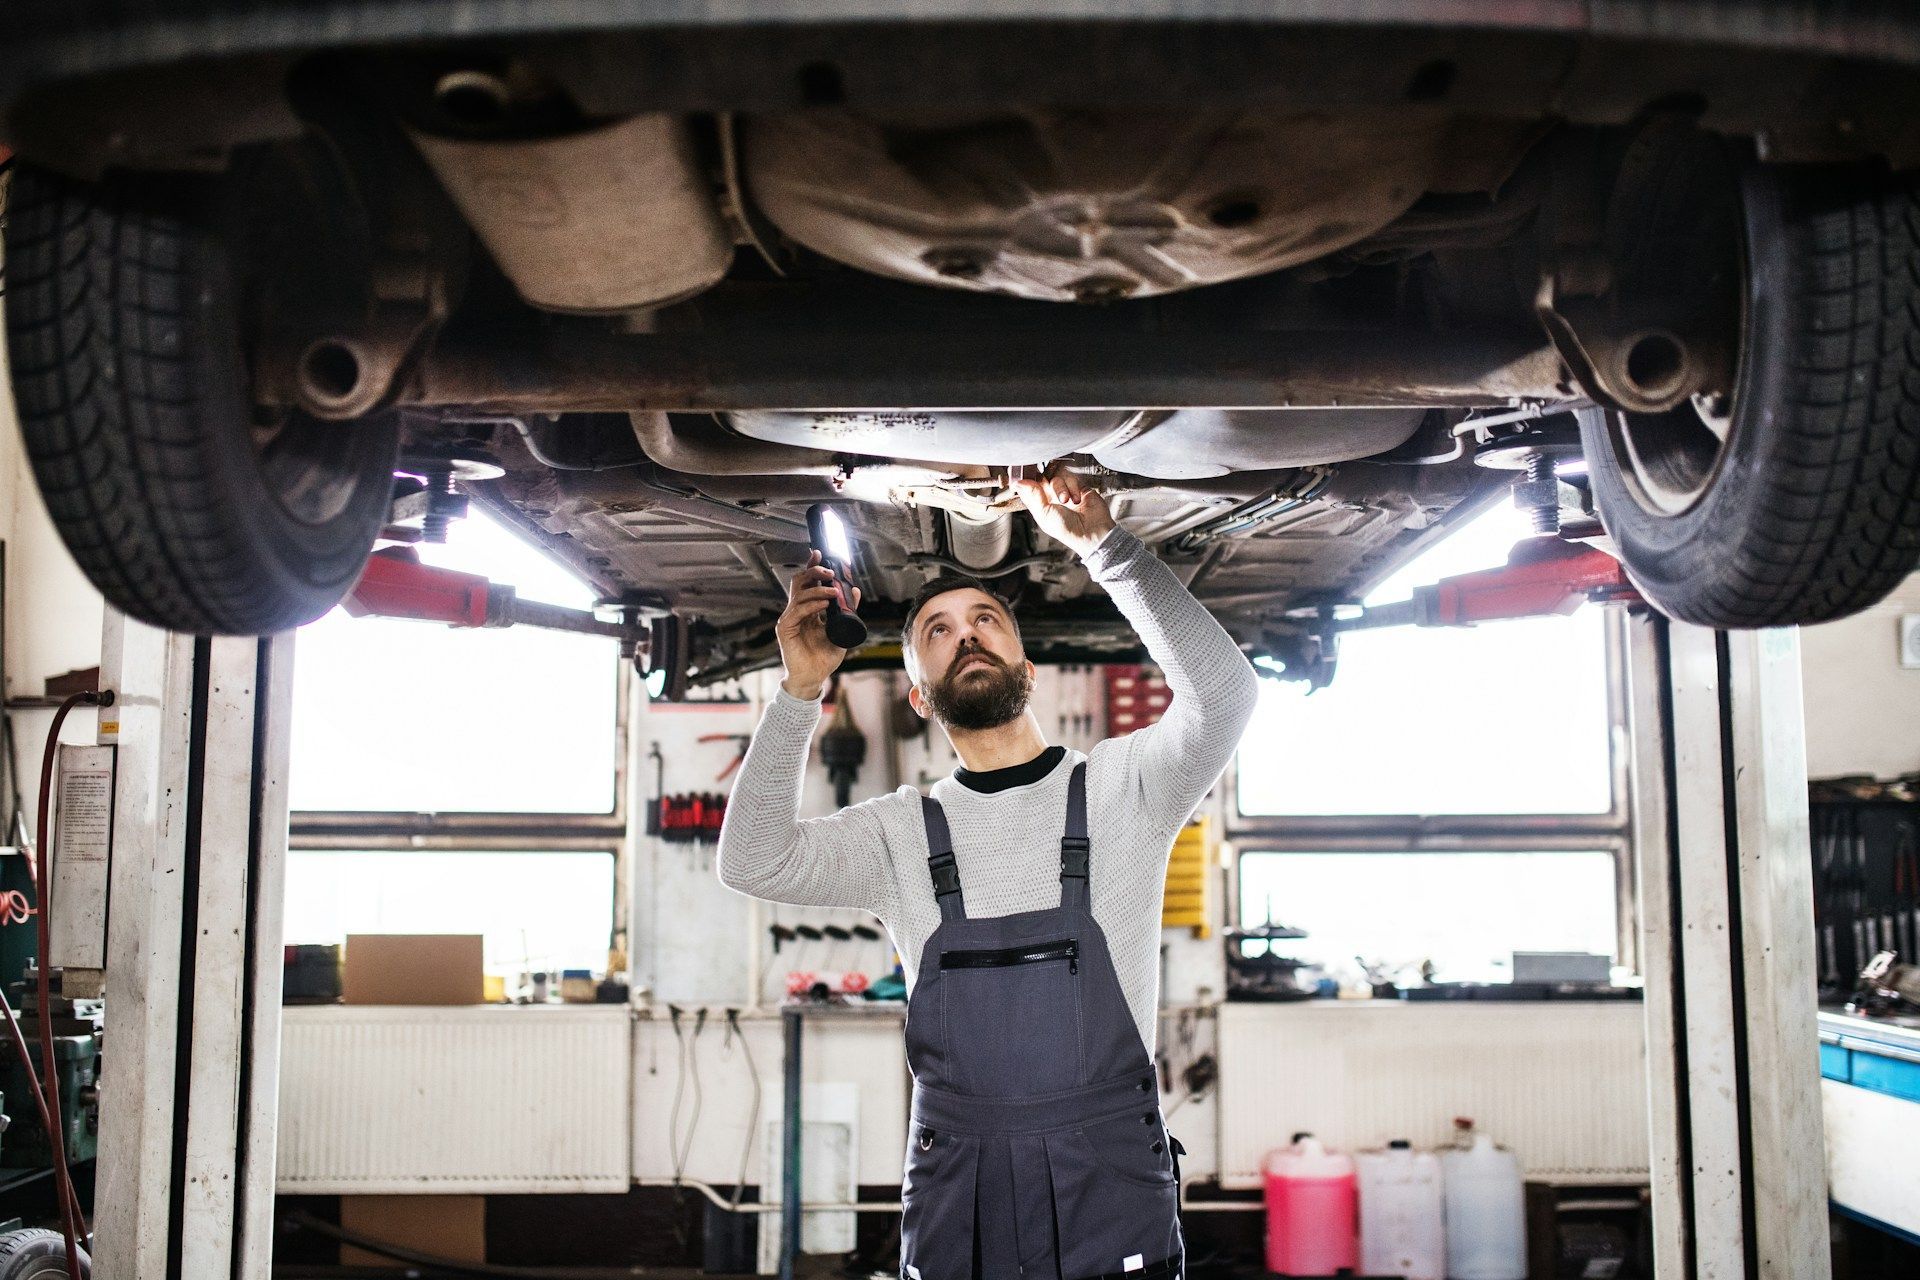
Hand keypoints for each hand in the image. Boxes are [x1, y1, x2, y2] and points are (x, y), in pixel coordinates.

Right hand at [776, 551, 862, 698]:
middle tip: (830, 571)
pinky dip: (811, 606)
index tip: (820, 553)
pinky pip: (797, 611)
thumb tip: (856, 591)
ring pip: (800, 594)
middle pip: (800, 582)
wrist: (814, 678)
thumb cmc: (824, 657)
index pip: (808, 582)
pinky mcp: (785, 629)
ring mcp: (790, 619)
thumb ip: (848, 611)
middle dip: (814, 572)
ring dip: (818, 590)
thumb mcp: (841, 630)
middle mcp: (797, 611)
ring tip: (834, 592)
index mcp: (808, 609)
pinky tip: (825, 605)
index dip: (812, 566)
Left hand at [1013, 465, 1115, 557]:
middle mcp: (1051, 498)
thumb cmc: (1068, 529)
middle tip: (1045, 483)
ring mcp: (1065, 492)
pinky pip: (1071, 477)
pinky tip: (1076, 499)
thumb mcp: (1045, 514)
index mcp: (1040, 506)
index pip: (1028, 488)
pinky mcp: (1078, 487)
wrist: (1092, 531)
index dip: (1025, 480)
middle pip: (1042, 478)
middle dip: (1044, 480)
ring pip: (1057, 477)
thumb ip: (1032, 496)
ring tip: (1066, 500)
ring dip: (1061, 488)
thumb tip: (1017, 483)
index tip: (1021, 472)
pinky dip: (1073, 487)